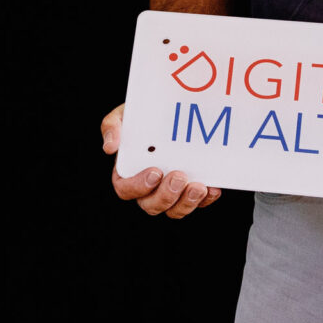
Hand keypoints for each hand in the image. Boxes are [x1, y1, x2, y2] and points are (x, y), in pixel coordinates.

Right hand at [101, 103, 220, 220]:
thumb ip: (112, 127)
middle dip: (166, 196)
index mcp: (127, 173)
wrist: (169, 112)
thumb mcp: (124, 115)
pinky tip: (213, 188)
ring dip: (187, 202)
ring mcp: (170, 191)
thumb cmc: (141, 117)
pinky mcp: (189, 191)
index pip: (126, 189)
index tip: (155, 172)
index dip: (139, 186)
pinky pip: (197, 204)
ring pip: (174, 210)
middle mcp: (147, 188)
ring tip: (199, 186)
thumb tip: (109, 148)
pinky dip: (205, 200)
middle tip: (179, 176)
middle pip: (151, 205)